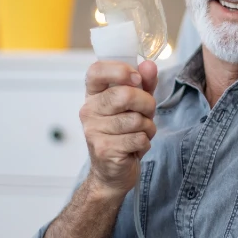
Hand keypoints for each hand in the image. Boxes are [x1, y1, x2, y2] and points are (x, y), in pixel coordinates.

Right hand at [80, 60, 158, 199]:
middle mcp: (88, 111)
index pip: (97, 70)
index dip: (120, 70)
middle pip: (125, 94)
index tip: (137, 78)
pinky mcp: (104, 149)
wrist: (112, 173)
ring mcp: (93, 131)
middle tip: (146, 114)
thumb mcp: (136, 105)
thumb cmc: (124, 134)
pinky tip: (135, 147)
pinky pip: (139, 138)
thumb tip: (149, 65)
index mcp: (93, 95)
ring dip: (147, 127)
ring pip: (136, 119)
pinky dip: (145, 143)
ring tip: (139, 134)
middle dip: (147, 104)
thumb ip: (144, 84)